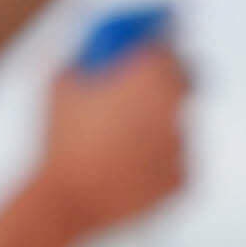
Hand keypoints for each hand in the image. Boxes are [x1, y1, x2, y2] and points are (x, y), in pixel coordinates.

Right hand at [33, 46, 190, 236]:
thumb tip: (98, 46)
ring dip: (156, 129)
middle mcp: (176, 107)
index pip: (170, 48)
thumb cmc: (61, 142)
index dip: (157, 49)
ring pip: (177, 128)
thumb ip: (86, 54)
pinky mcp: (183, 181)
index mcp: (152, 75)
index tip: (153, 50)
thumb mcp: (61, 82)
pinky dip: (157, 165)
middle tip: (145, 92)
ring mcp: (183, 146)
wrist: (66, 200)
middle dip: (167, 83)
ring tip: (117, 146)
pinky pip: (175, 164)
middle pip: (185, 83)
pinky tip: (126, 171)